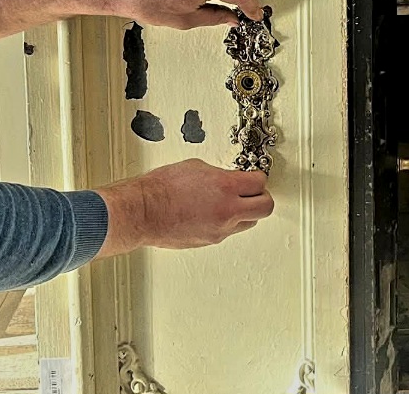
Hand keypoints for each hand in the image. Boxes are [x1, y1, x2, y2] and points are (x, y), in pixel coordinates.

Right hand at [94, 159, 273, 255]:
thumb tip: (227, 179)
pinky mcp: (210, 241)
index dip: (258, 178)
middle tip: (254, 192)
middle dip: (262, 198)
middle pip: (265, 208)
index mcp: (226, 187)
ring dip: (246, 213)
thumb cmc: (161, 188)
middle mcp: (228, 211)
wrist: (143, 211)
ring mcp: (220, 230)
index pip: (260, 183)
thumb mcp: (196, 168)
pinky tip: (214, 214)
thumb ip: (219, 174)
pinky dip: (227, 223)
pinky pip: (228, 232)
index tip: (254, 177)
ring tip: (234, 204)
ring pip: (248, 223)